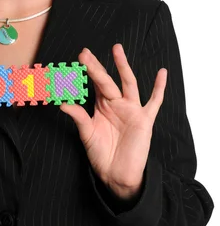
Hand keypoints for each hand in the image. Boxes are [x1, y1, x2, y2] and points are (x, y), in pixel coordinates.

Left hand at [60, 44, 166, 198]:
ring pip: (128, 84)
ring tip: (117, 49)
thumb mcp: (87, 134)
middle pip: (106, 81)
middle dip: (96, 67)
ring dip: (123, 66)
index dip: (86, 72)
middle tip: (85, 53)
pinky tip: (162, 73)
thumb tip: (62, 104)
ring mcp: (131, 110)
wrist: (116, 175)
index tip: (78, 58)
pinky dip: (159, 88)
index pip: (93, 85)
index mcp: (102, 106)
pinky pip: (154, 102)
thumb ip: (79, 117)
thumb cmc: (101, 154)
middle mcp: (116, 104)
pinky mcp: (144, 120)